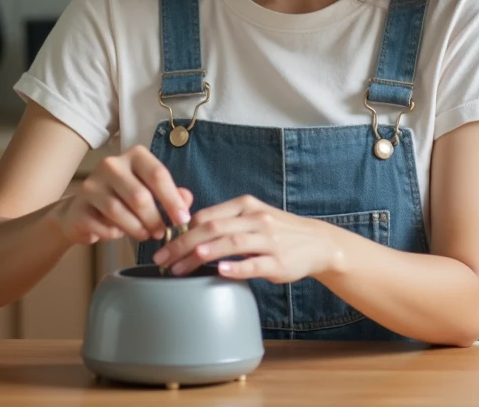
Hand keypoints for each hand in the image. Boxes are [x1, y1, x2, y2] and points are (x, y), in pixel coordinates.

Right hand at [50, 146, 193, 245]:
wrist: (83, 211)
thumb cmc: (124, 199)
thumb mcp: (151, 192)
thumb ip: (172, 194)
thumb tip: (186, 200)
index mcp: (134, 156)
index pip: (158, 174)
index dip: (173, 200)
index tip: (183, 221)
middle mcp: (111, 165)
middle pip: (139, 196)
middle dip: (155, 219)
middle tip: (162, 233)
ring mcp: (92, 185)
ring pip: (119, 212)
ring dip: (137, 229)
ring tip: (146, 235)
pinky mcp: (78, 207)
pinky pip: (102, 226)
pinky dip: (115, 234)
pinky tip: (120, 234)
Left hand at [151, 195, 340, 281]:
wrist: (316, 242)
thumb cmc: (276, 231)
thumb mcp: (251, 216)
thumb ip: (223, 221)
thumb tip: (186, 231)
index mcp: (245, 206)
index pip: (206, 216)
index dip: (181, 231)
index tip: (162, 247)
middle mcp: (255, 219)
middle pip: (213, 229)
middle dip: (183, 245)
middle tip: (163, 261)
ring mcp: (269, 240)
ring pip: (232, 244)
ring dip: (206, 253)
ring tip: (185, 263)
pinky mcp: (279, 261)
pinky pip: (255, 264)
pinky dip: (237, 267)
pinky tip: (221, 272)